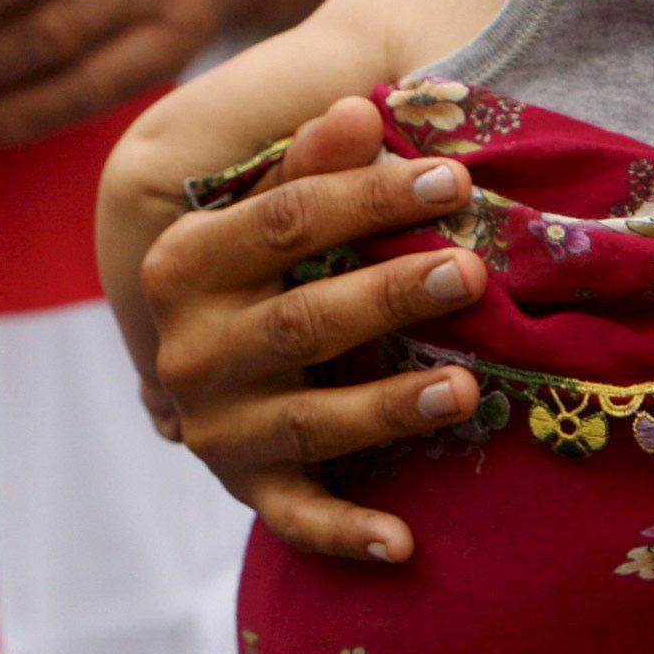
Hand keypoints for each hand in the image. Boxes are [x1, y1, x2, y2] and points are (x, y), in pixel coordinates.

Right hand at [139, 100, 485, 560]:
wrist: (207, 357)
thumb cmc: (263, 260)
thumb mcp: (270, 205)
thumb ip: (308, 165)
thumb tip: (357, 109)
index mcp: (183, 264)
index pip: (282, 221)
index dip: (369, 198)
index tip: (452, 179)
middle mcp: (188, 350)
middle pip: (302, 320)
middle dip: (390, 295)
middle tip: (470, 270)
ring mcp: (216, 425)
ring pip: (310, 420)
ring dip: (387, 408)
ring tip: (464, 389)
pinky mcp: (246, 486)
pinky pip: (298, 518)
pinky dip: (348, 535)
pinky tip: (405, 543)